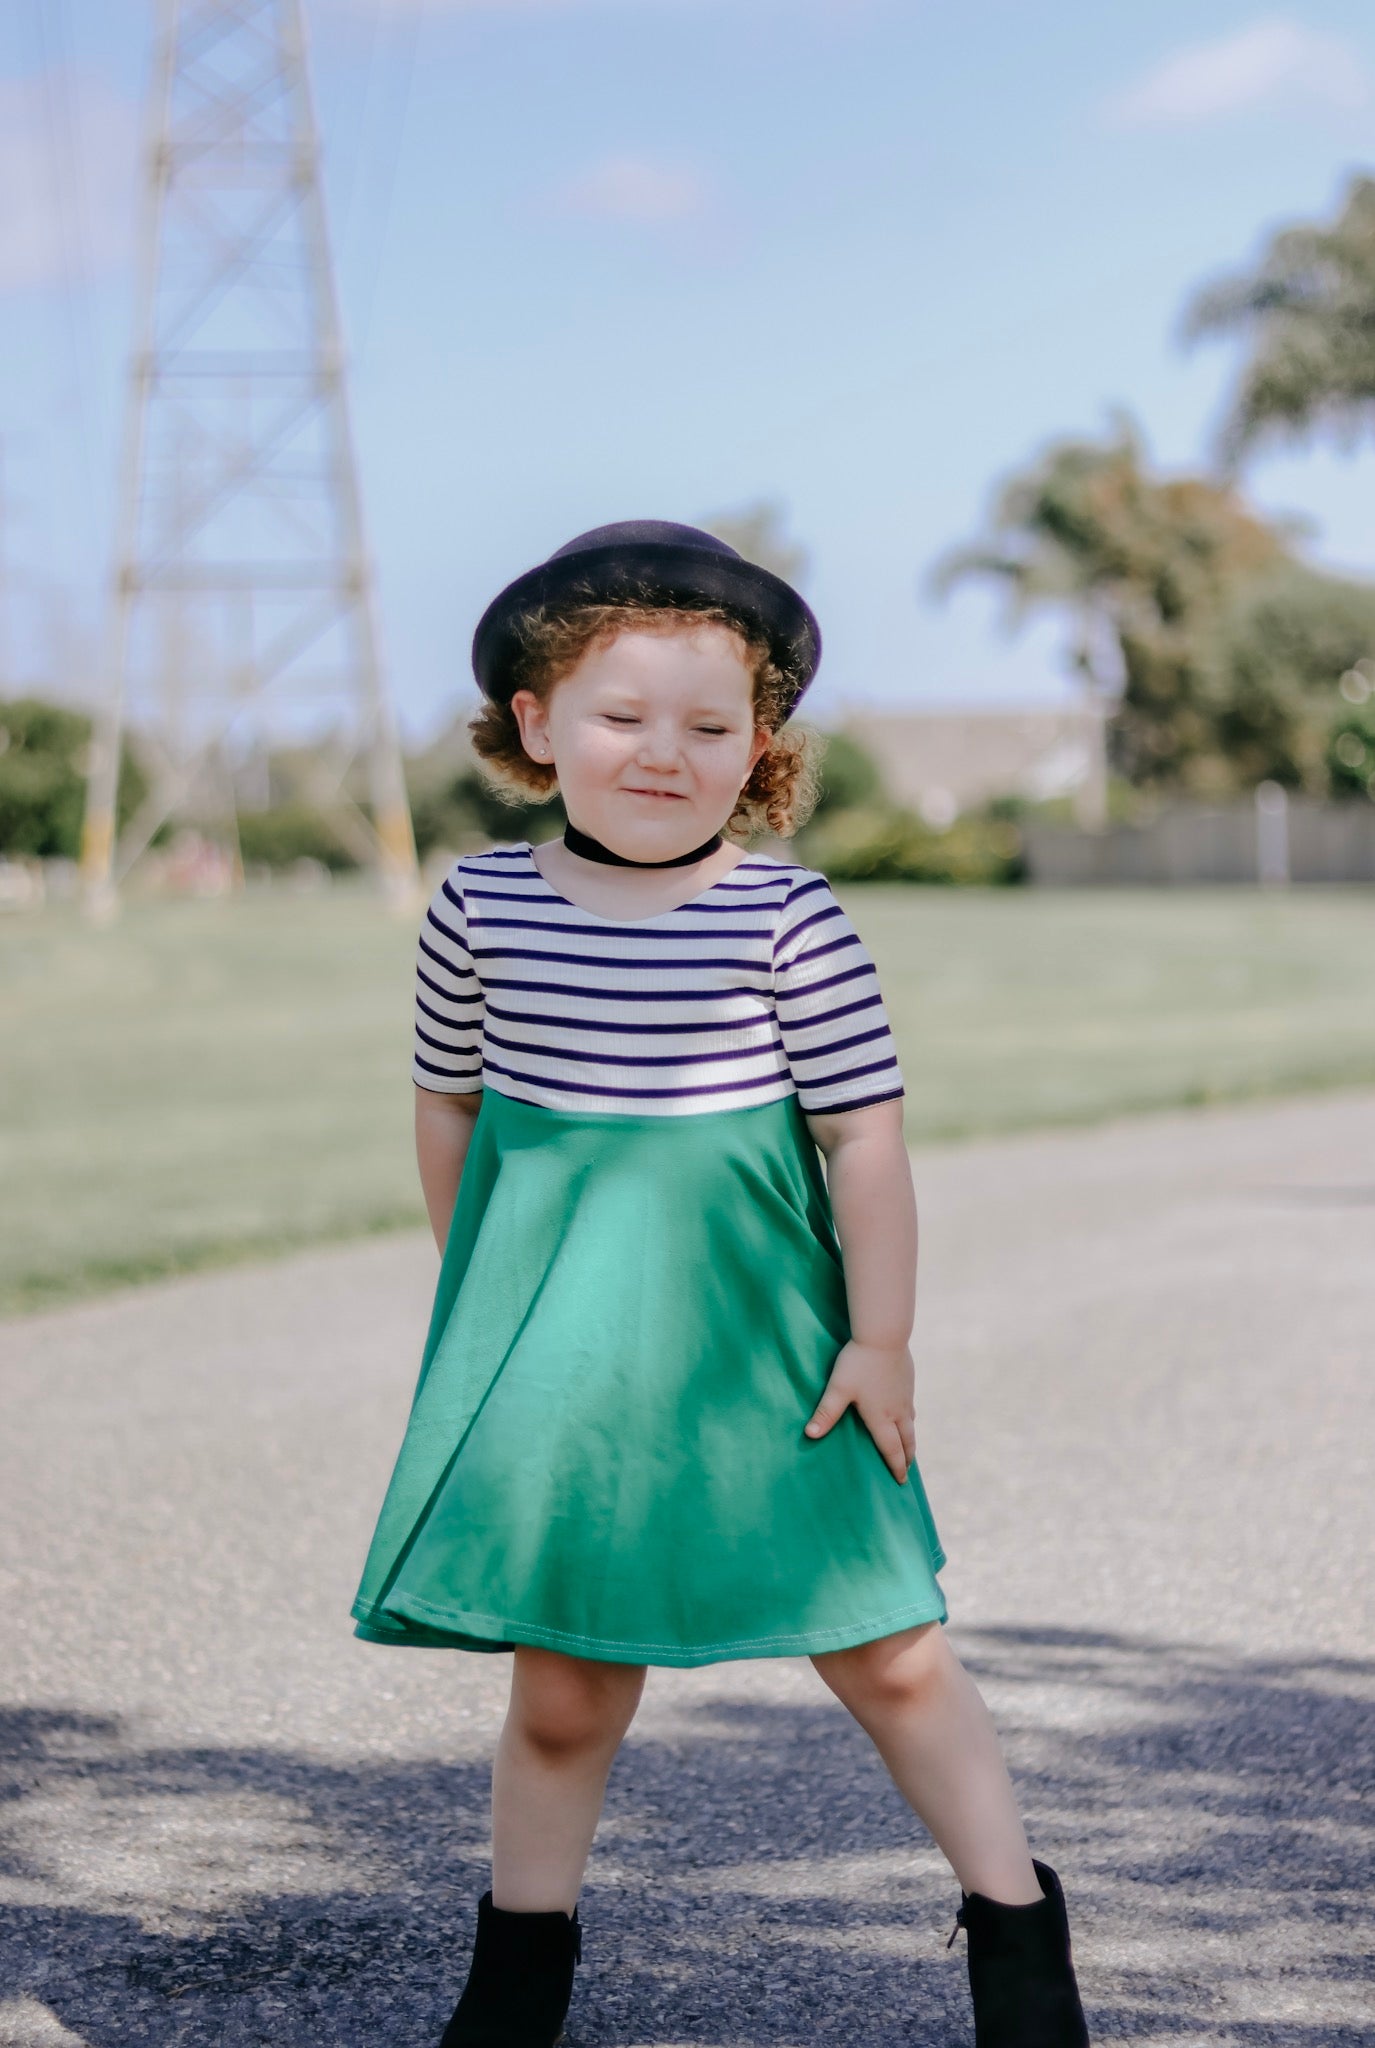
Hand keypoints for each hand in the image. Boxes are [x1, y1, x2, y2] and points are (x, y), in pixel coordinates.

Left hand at [803, 1339, 916, 1483]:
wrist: (883, 1334)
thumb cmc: (858, 1363)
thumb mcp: (838, 1389)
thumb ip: (826, 1413)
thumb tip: (809, 1435)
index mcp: (881, 1417)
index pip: (891, 1449)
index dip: (896, 1467)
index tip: (900, 1482)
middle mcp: (897, 1410)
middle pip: (907, 1440)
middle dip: (906, 1458)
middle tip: (906, 1472)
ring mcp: (905, 1395)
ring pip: (911, 1423)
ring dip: (910, 1439)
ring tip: (908, 1446)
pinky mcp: (908, 1380)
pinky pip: (910, 1406)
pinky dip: (909, 1418)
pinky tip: (905, 1412)